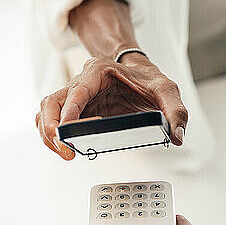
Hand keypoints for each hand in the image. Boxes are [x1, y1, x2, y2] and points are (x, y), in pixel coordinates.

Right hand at [35, 54, 187, 159]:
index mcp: (99, 71)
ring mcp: (77, 96)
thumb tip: (177, 136)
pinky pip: (55, 121)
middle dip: (52, 127)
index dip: (70, 112)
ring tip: (64, 153)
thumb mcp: (167, 90)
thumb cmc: (150, 80)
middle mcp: (82, 81)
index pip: (77, 91)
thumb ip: (176, 112)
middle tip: (65, 150)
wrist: (142, 73)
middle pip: (53, 102)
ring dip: (48, 133)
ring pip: (48, 111)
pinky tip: (66, 149)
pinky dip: (54, 135)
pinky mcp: (77, 110)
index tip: (68, 131)